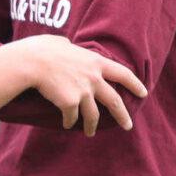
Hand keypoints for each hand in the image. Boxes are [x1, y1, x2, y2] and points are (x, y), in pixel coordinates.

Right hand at [13, 35, 148, 135]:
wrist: (31, 63)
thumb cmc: (42, 49)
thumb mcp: (61, 42)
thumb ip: (70, 47)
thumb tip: (67, 45)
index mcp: (95, 62)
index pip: (123, 74)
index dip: (135, 84)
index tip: (143, 93)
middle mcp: (94, 78)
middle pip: (114, 101)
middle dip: (123, 116)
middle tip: (128, 126)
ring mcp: (83, 92)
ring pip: (93, 116)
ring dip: (92, 126)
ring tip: (90, 133)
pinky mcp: (70, 104)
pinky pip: (71, 118)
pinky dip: (69, 122)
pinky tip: (67, 124)